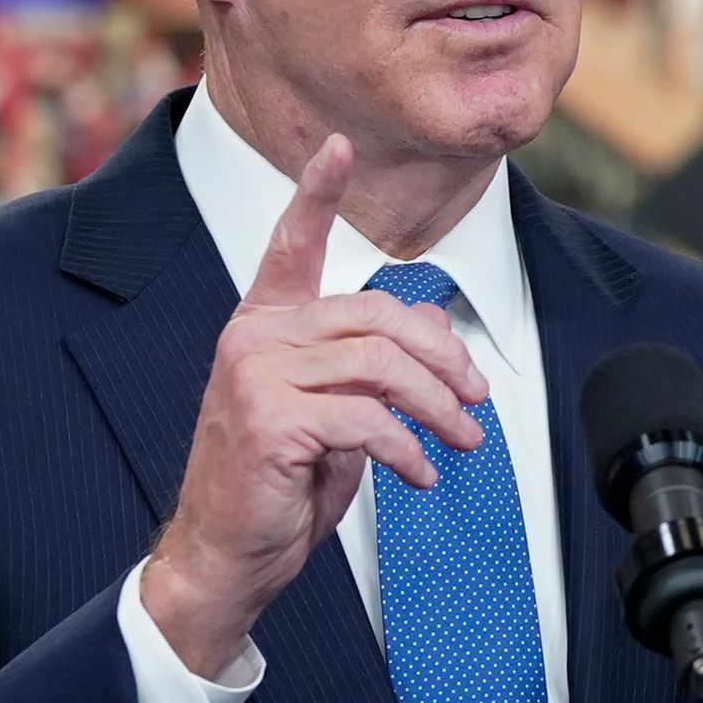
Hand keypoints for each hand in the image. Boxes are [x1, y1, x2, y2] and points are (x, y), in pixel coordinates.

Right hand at [139, 134, 485, 676]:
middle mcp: (254, 336)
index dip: (315, 193)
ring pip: (381, 366)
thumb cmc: (277, 485)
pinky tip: (419, 474)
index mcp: (264, 324)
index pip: (290, 244)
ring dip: (439, 409)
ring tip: (462, 442)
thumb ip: (373, 368)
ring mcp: (256, 374)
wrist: (225, 554)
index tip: (336, 147)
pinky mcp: (270, 420)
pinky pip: (368, 420)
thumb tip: (442, 338)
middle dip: (442, 360)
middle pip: (376, 316)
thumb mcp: (335, 415)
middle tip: (477, 401)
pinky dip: (409, 450)